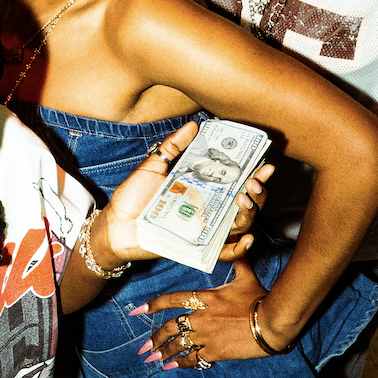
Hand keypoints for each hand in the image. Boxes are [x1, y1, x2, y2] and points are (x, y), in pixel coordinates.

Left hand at [95, 120, 269, 266]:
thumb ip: (173, 146)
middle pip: (245, 202)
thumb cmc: (133, 197)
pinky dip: (238, 249)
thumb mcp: (153, 166)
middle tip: (253, 181)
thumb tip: (194, 125)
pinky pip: (224, 252)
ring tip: (244, 199)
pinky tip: (245, 239)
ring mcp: (205, 228)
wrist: (115, 225)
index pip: (234, 180)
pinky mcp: (198, 247)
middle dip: (257, 191)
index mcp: (203, 188)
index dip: (253, 172)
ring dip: (250, 213)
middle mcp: (209, 208)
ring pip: (240, 224)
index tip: (263, 162)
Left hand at [129, 260, 269, 367]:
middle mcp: (201, 317)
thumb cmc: (259, 298)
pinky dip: (181, 363)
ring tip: (152, 359)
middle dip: (155, 338)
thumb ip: (238, 259)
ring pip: (178, 345)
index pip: (172, 300)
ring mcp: (206, 336)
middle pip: (170, 327)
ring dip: (163, 352)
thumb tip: (242, 238)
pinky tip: (171, 367)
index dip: (154, 305)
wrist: (271, 323)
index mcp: (205, 298)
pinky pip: (193, 358)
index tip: (138, 310)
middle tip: (144, 347)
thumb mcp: (246, 276)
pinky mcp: (215, 352)